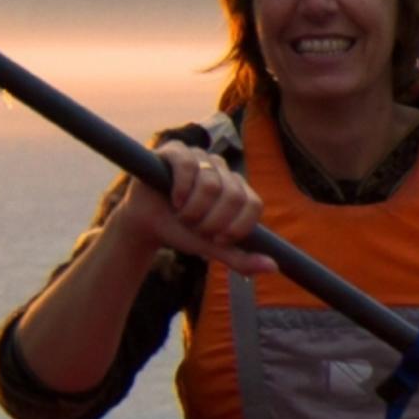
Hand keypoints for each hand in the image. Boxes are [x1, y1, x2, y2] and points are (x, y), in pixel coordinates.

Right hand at [107, 143, 270, 273]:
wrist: (144, 222)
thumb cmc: (182, 231)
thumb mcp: (211, 247)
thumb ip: (240, 258)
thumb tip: (273, 268)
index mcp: (238, 190)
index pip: (254, 204)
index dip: (237, 226)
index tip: (216, 239)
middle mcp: (224, 171)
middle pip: (232, 196)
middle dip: (211, 222)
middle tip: (194, 227)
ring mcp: (202, 158)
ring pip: (211, 183)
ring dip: (193, 209)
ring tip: (181, 214)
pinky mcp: (178, 150)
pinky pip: (189, 165)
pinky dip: (181, 188)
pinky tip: (174, 199)